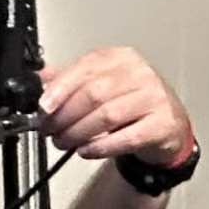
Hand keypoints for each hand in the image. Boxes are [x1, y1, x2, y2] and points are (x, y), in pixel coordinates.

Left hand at [38, 45, 194, 172]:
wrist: (169, 126)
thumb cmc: (133, 104)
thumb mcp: (103, 84)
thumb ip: (71, 80)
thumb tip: (40, 80)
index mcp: (121, 58)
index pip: (85, 68)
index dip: (60, 89)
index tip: (43, 107)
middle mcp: (139, 74)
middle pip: (94, 93)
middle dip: (65, 115)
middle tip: (49, 129)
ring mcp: (154, 98)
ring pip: (107, 115)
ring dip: (78, 132)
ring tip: (63, 142)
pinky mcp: (162, 124)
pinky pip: (126, 138)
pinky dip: (100, 146)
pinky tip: (86, 150)